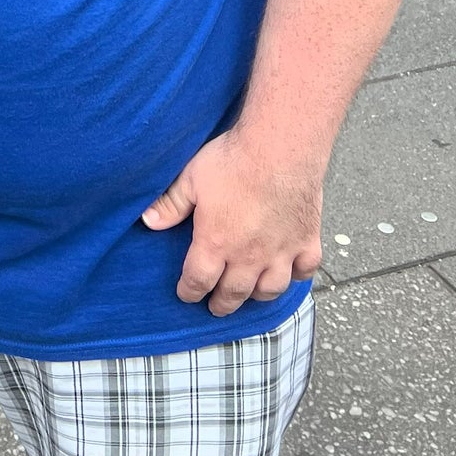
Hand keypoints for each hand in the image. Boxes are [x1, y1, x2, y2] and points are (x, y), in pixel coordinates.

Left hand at [141, 128, 322, 314]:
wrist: (280, 149)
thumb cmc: (232, 161)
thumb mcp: (190, 179)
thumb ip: (171, 204)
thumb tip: (148, 222)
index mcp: (216, 243)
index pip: (199, 280)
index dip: (190, 291)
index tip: (186, 294)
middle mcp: (249, 255)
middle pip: (234, 293)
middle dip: (221, 303)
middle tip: (216, 307)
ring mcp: (281, 251)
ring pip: (271, 289)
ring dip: (257, 296)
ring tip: (249, 294)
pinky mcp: (307, 240)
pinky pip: (305, 271)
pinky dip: (297, 277)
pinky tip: (290, 274)